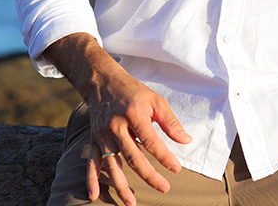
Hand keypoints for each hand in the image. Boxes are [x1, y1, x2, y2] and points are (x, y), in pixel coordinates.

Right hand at [84, 68, 191, 205]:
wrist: (103, 82)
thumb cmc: (134, 92)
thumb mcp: (156, 100)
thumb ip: (170, 122)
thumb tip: (186, 141)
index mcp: (134, 115)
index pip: (151, 142)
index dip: (165, 157)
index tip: (176, 168)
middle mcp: (117, 127)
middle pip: (134, 157)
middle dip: (149, 176)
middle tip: (164, 188)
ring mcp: (103, 135)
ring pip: (113, 165)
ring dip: (121, 186)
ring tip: (132, 203)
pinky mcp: (94, 140)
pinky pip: (91, 162)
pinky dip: (91, 179)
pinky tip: (94, 196)